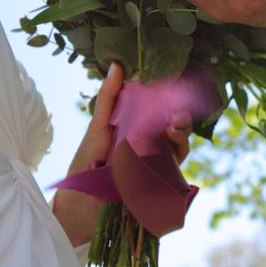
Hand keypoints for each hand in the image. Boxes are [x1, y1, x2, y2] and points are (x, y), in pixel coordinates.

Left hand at [52, 62, 190, 246]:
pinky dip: (179, 148)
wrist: (83, 202)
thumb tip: (117, 64)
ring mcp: (156, 158)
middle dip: (178, 113)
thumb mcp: (98, 125)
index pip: (157, 106)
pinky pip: (177, 160)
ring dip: (181, 129)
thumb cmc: (87, 160)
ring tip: (175, 125)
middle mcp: (149, 140)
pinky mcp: (161, 176)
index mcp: (134, 125)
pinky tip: (173, 139)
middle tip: (176, 110)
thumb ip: (109, 97)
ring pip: (178, 139)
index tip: (172, 84)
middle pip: (172, 122)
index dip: (167, 95)